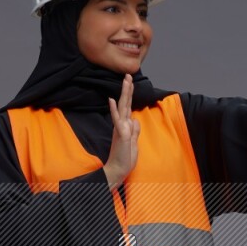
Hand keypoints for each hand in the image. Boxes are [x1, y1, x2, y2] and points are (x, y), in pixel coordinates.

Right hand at [105, 73, 140, 190]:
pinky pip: (117, 120)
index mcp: (125, 127)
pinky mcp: (120, 134)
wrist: (118, 170)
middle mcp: (121, 125)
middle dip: (127, 89)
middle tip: (128, 75)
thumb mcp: (134, 143)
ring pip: (122, 108)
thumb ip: (134, 131)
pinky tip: (111, 99)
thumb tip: (135, 119)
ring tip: (125, 80)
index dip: (129, 96)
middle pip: (125, 104)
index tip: (130, 83)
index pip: (128, 108)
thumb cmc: (125, 159)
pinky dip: (114, 110)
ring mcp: (120, 129)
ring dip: (124, 94)